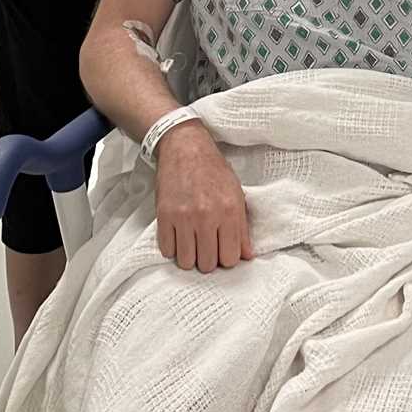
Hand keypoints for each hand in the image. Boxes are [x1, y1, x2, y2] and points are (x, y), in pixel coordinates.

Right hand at [154, 123, 252, 272]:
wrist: (185, 147)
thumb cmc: (212, 169)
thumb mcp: (236, 194)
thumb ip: (242, 227)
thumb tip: (247, 255)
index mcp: (229, 211)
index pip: (231, 257)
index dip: (228, 258)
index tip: (224, 251)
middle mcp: (207, 216)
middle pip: (208, 264)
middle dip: (209, 260)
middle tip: (208, 248)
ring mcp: (183, 217)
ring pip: (186, 262)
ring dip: (190, 257)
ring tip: (193, 244)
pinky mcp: (164, 215)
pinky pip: (167, 249)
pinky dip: (173, 248)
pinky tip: (179, 236)